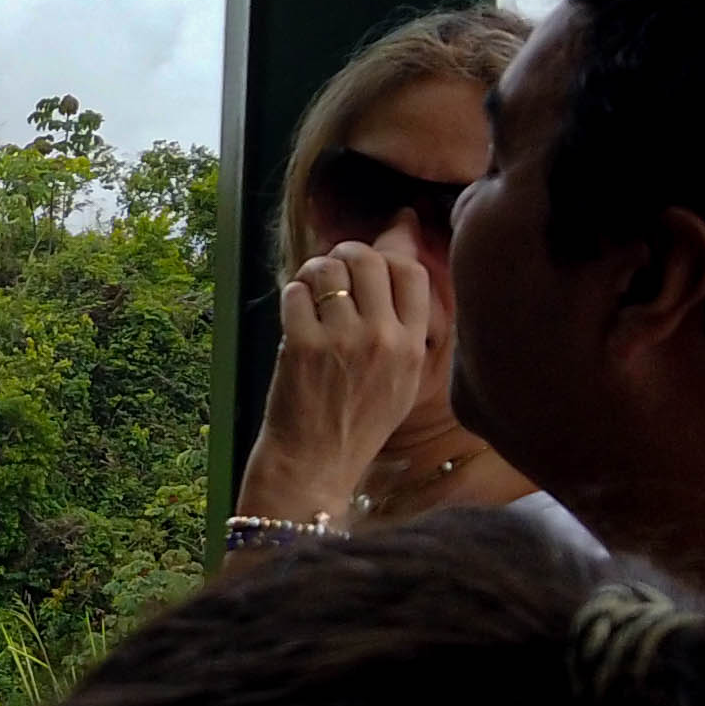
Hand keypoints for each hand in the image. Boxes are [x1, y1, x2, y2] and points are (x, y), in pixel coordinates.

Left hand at [234, 214, 437, 524]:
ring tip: (311, 290)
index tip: (380, 243)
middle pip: (369, 260)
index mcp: (413, 347)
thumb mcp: (402, 378)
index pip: (412, 272)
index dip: (393, 248)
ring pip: (328, 269)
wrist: (315, 462)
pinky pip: (296, 291)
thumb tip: (403, 257)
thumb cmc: (358, 420)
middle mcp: (383, 339)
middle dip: (347, 253)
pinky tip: (295, 311)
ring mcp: (342, 341)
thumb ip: (406, 321)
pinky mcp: (302, 345)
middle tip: (335, 267)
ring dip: (314, 271)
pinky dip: (292, 293)